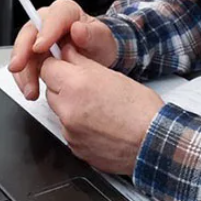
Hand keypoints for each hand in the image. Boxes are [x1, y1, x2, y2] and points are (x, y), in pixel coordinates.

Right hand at [9, 0, 117, 100]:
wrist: (95, 60)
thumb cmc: (97, 45)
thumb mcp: (102, 39)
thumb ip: (92, 34)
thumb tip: (78, 29)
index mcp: (65, 12)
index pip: (52, 16)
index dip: (44, 31)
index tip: (39, 47)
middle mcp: (47, 22)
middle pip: (29, 31)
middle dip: (22, 51)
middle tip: (20, 66)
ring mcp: (37, 38)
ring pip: (22, 50)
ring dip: (23, 71)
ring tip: (31, 90)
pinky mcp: (32, 55)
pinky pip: (22, 65)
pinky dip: (24, 79)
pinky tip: (30, 90)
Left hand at [42, 45, 163, 175]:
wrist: (153, 143)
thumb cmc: (141, 110)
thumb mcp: (112, 75)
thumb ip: (82, 63)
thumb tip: (67, 54)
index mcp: (77, 85)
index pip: (47, 67)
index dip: (57, 64)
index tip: (64, 64)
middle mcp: (68, 109)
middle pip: (50, 90)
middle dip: (63, 86)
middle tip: (85, 86)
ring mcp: (70, 131)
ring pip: (59, 111)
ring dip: (70, 106)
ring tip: (97, 107)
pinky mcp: (75, 147)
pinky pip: (68, 130)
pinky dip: (78, 125)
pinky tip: (99, 124)